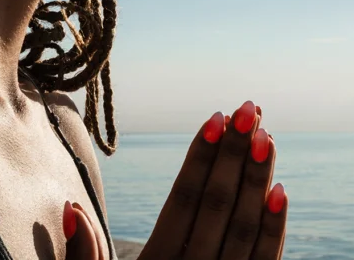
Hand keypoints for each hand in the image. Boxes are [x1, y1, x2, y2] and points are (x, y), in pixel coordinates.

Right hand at [65, 101, 287, 259]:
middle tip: (247, 108)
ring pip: (245, 229)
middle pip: (217, 207)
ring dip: (258, 180)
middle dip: (234, 154)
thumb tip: (72, 206)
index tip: (214, 118)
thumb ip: (85, 257)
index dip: (199, 159)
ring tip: (266, 135)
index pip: (182, 203)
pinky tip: (280, 192)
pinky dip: (274, 229)